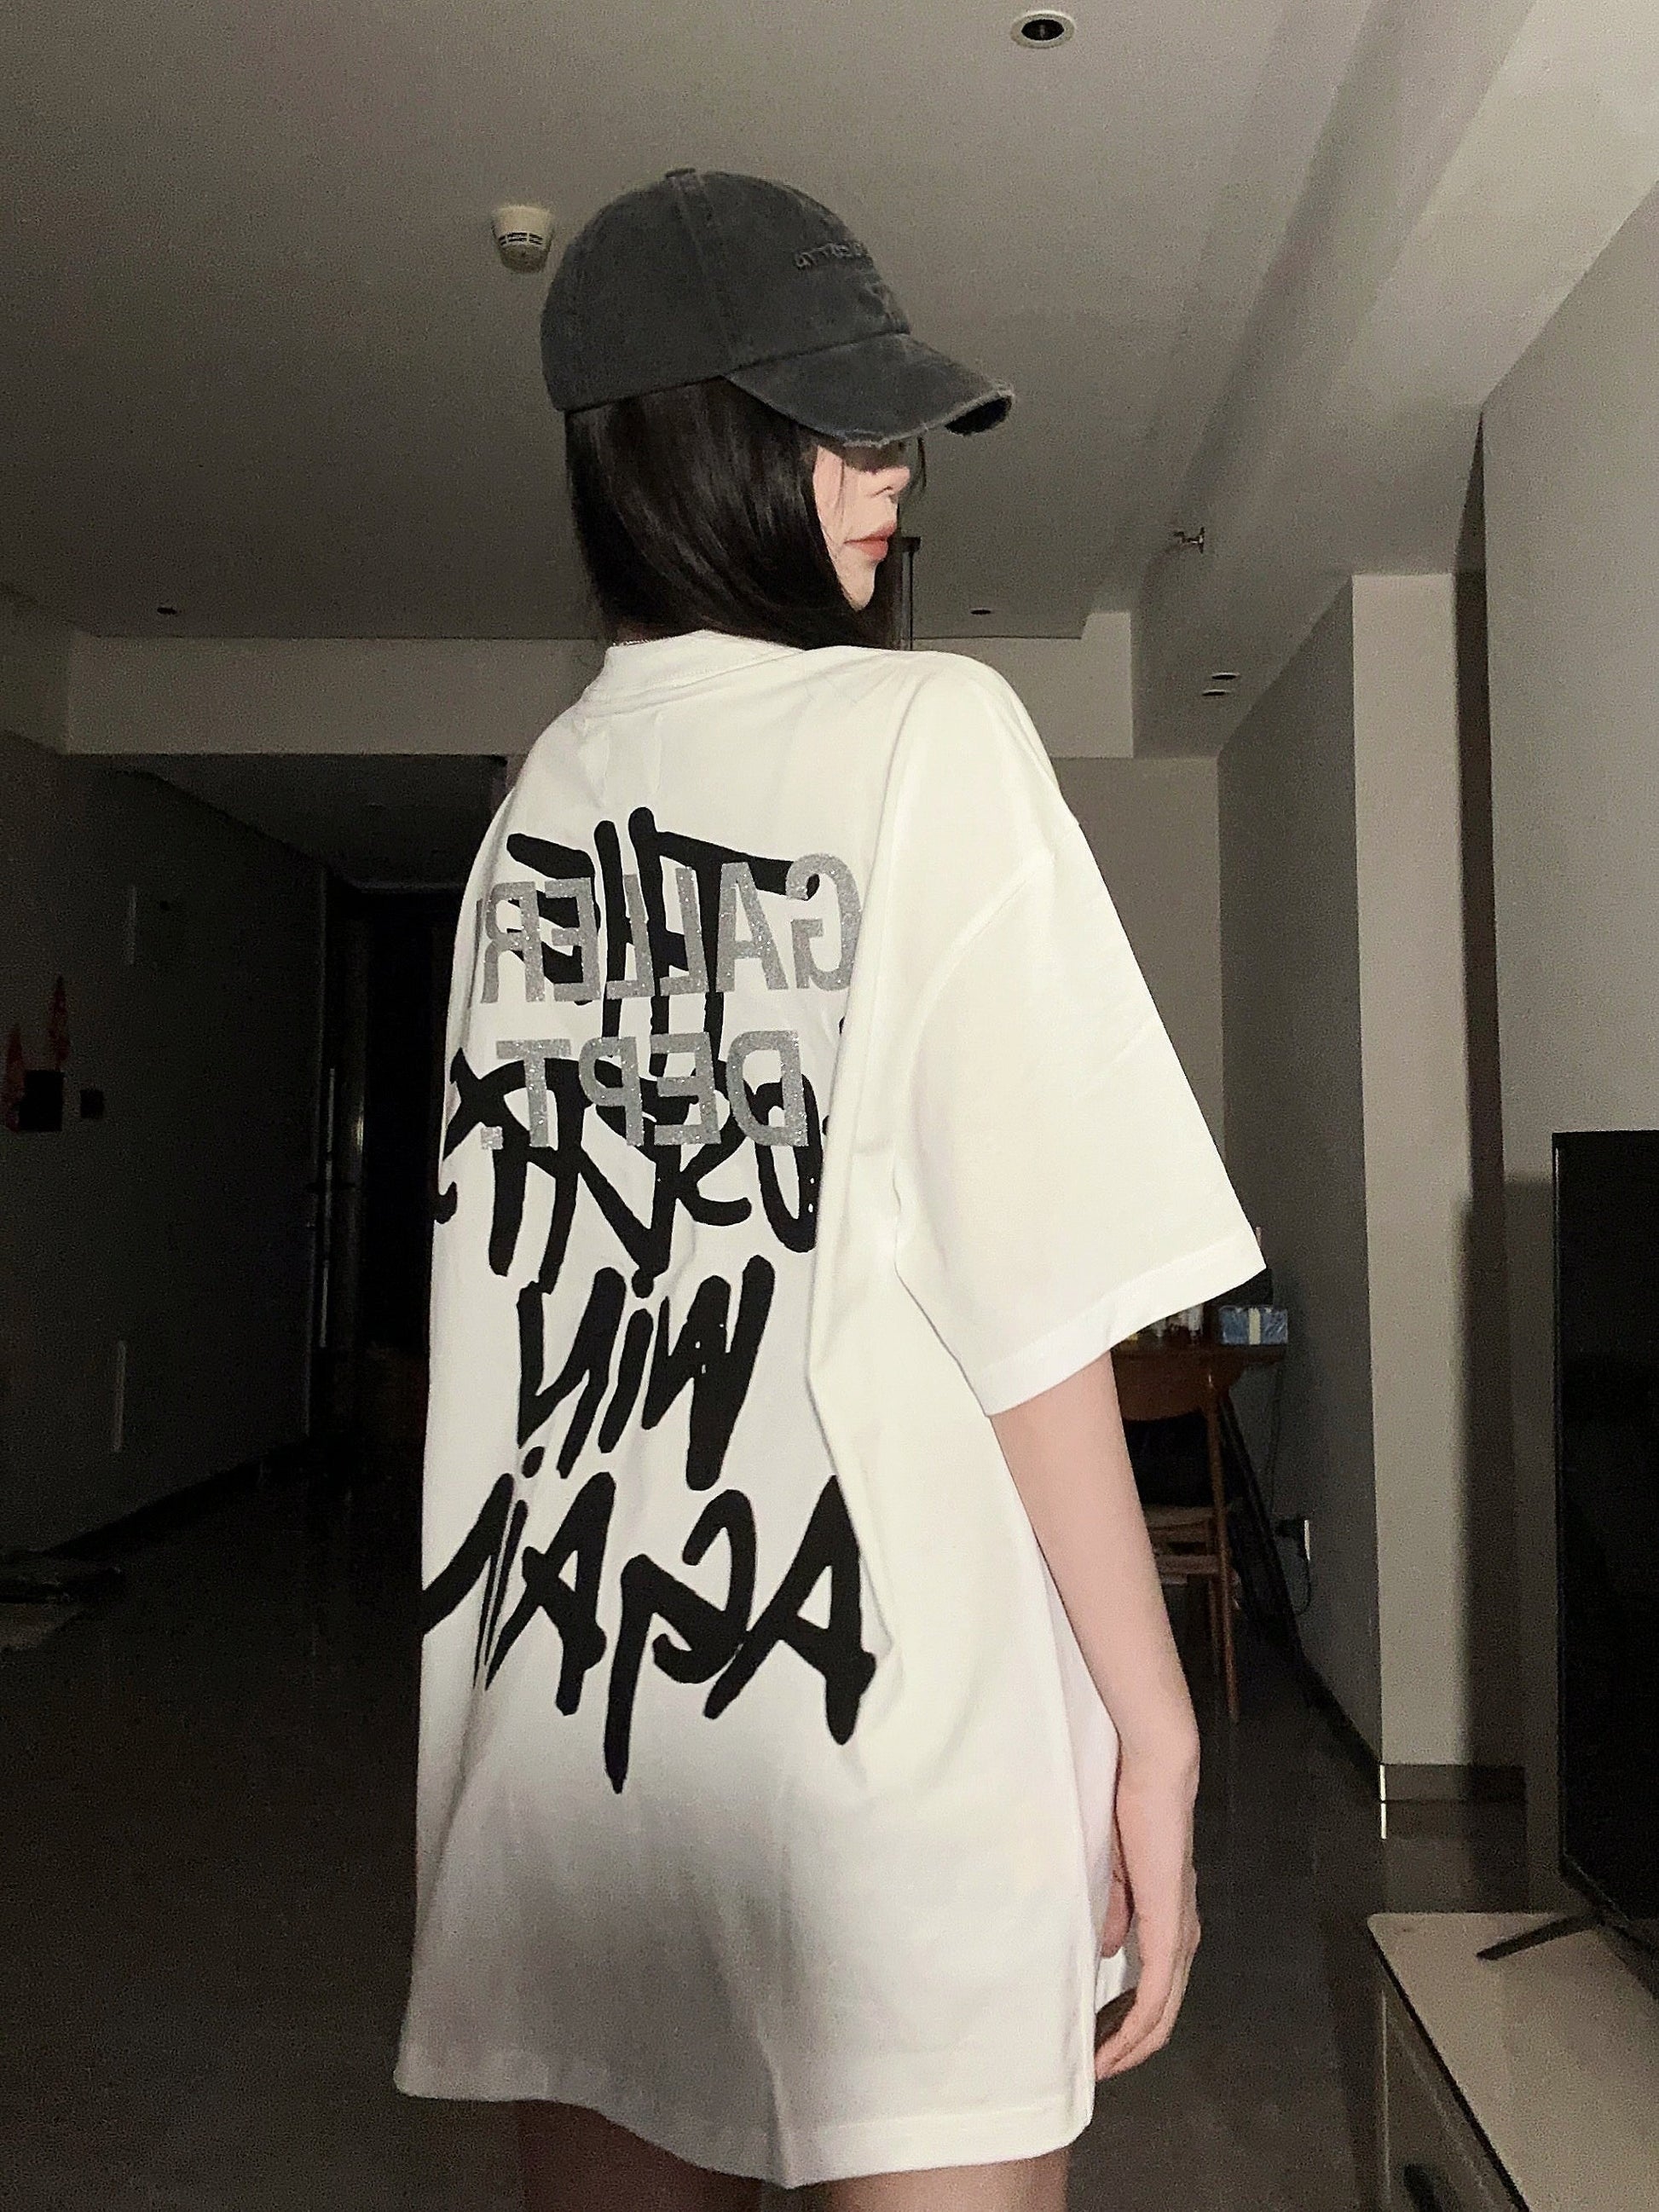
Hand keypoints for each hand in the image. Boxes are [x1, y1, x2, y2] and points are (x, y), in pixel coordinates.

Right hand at [1093, 1756, 1200, 2079]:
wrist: (1154, 1776)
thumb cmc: (1134, 1811)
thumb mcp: (1118, 1872)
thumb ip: (1116, 1912)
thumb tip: (1108, 1953)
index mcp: (1171, 1920)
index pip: (1157, 1989)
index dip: (1130, 2021)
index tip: (1097, 2041)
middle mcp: (1183, 1935)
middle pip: (1164, 2013)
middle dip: (1130, 2046)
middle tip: (1095, 2067)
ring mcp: (1179, 1934)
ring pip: (1163, 2011)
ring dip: (1132, 2044)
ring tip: (1101, 2065)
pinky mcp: (1169, 1928)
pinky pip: (1156, 1992)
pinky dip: (1137, 2025)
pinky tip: (1117, 2044)